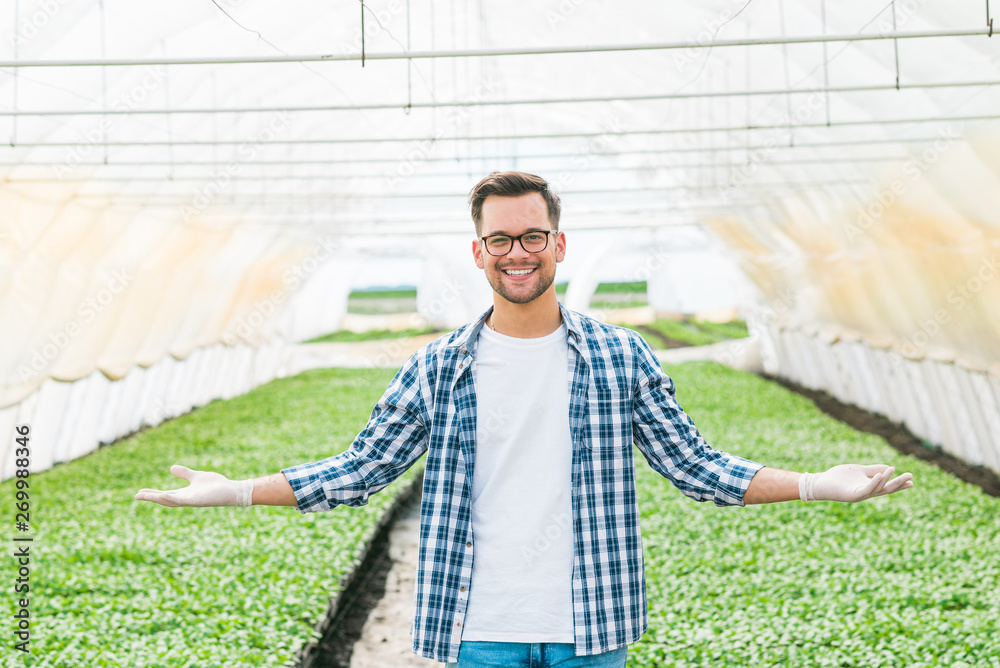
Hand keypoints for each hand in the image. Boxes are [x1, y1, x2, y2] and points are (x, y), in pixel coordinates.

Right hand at [134, 465, 252, 506]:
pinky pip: (183, 500)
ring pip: (170, 501)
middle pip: (164, 499)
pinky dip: (172, 498)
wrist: (231, 490)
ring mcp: (191, 500)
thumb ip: (185, 473)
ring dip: (157, 498)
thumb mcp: (196, 476)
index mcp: (184, 493)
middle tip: (136, 496)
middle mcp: (185, 499)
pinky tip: (163, 495)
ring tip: (143, 496)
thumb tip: (171, 468)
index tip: (139, 492)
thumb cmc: (215, 485)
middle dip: (151, 498)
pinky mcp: (198, 500)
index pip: (165, 494)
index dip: (152, 494)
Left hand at [800, 464, 913, 502]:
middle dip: (899, 484)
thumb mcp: (859, 470)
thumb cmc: (839, 477)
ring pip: (878, 488)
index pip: (887, 486)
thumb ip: (872, 469)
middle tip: (911, 477)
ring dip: (887, 479)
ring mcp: (861, 495)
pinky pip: (867, 489)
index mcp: (869, 487)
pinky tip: (881, 474)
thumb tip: (889, 467)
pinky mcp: (853, 495)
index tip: (912, 480)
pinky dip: (874, 482)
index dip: (899, 484)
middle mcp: (867, 493)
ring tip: (894, 469)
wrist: (821, 483)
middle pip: (887, 489)